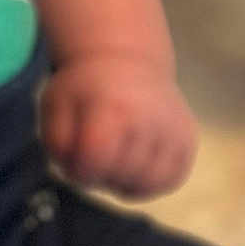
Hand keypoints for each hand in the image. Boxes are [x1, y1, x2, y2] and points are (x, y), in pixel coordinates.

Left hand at [40, 54, 198, 198]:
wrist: (127, 60)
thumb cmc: (85, 89)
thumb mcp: (55, 106)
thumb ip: (57, 144)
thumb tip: (75, 170)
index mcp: (113, 107)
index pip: (94, 161)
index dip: (79, 169)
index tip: (76, 156)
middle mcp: (150, 117)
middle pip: (119, 177)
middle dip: (101, 175)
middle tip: (95, 153)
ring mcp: (174, 129)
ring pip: (147, 185)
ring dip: (124, 181)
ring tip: (115, 156)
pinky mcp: (188, 141)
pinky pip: (168, 181)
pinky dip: (148, 181)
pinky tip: (135, 160)